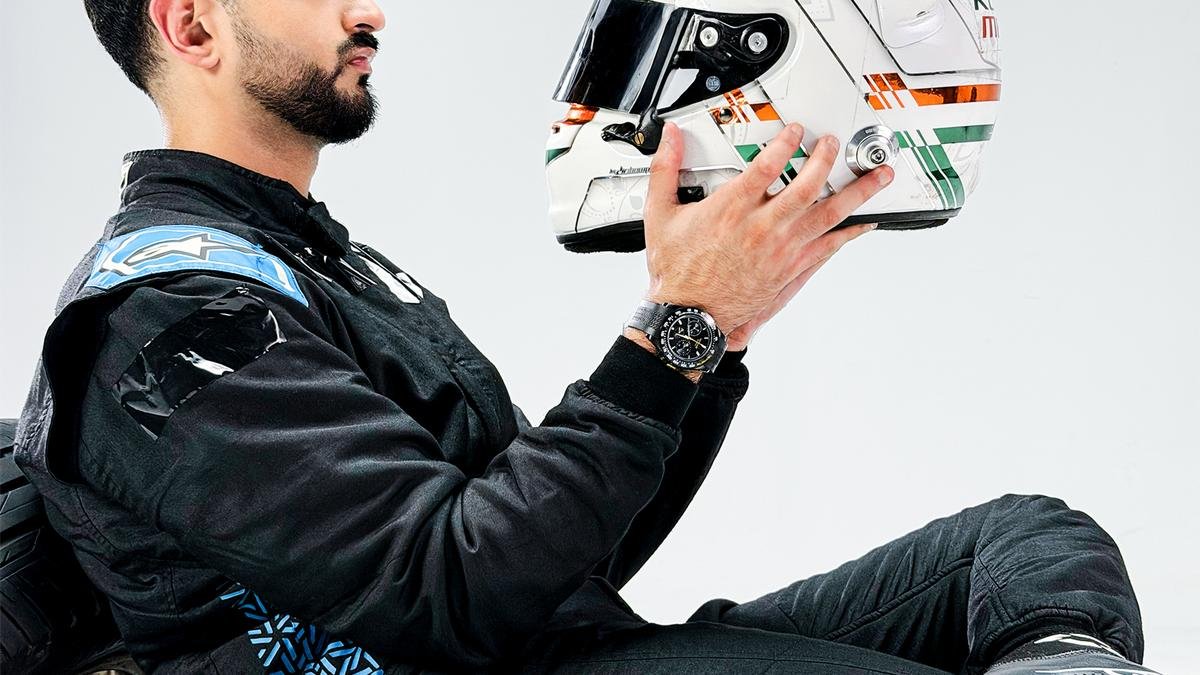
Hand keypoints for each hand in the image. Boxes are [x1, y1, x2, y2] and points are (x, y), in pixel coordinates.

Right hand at [642, 121, 891, 345]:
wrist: (690, 315)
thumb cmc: (678, 271)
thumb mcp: (661, 215)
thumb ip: (665, 170)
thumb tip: (670, 139)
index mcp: (730, 209)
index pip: (767, 166)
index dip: (786, 143)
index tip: (796, 130)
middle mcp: (761, 228)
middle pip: (806, 186)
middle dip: (826, 159)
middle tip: (833, 144)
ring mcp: (780, 249)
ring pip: (827, 214)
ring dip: (856, 192)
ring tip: (878, 176)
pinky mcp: (790, 269)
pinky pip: (828, 247)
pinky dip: (850, 233)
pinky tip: (865, 222)